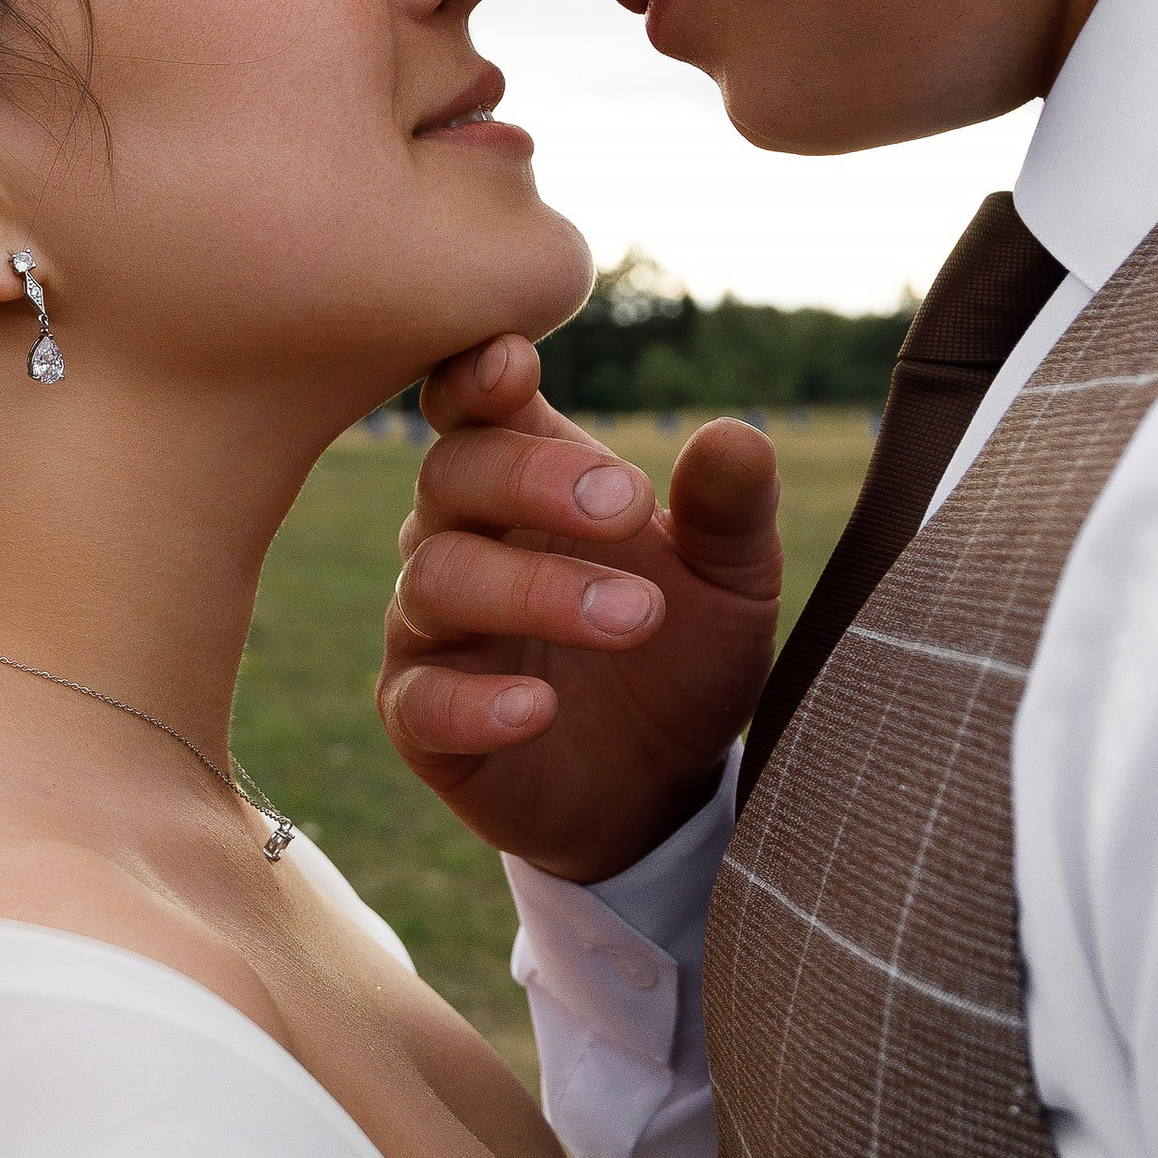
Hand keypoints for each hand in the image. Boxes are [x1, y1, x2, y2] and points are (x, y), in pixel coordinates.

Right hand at [378, 338, 782, 883]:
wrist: (662, 790)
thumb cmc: (681, 657)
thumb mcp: (731, 583)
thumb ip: (730, 510)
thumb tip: (736, 434)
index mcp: (526, 480)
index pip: (475, 405)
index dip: (478, 376)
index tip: (516, 367)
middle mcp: (463, 539)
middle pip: (451, 474)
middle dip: (535, 482)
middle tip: (629, 509)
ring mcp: (433, 629)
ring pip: (438, 581)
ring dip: (534, 592)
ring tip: (634, 618)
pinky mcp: (421, 720)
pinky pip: (421, 700)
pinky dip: (475, 702)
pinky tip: (538, 708)